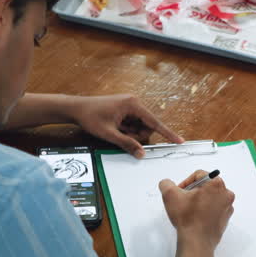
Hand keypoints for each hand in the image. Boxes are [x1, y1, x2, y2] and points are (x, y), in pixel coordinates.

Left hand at [69, 94, 183, 157]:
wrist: (76, 108)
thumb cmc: (90, 117)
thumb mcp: (109, 134)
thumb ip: (127, 144)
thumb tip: (142, 153)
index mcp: (133, 105)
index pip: (155, 122)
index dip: (167, 133)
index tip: (179, 141)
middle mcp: (134, 103)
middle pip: (147, 127)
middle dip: (137, 135)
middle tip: (120, 135)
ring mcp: (130, 106)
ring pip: (140, 127)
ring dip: (130, 133)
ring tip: (115, 130)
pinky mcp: (125, 110)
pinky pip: (133, 125)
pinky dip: (126, 130)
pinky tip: (115, 128)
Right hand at [159, 170, 234, 248]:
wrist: (197, 242)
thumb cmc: (187, 218)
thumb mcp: (170, 195)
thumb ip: (166, 184)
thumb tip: (167, 184)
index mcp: (216, 184)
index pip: (198, 175)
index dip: (185, 183)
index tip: (179, 193)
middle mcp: (226, 193)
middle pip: (206, 186)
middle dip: (193, 192)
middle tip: (183, 201)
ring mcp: (228, 207)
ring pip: (211, 197)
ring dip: (200, 201)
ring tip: (189, 210)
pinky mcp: (226, 218)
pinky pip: (215, 209)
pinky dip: (206, 210)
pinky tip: (196, 218)